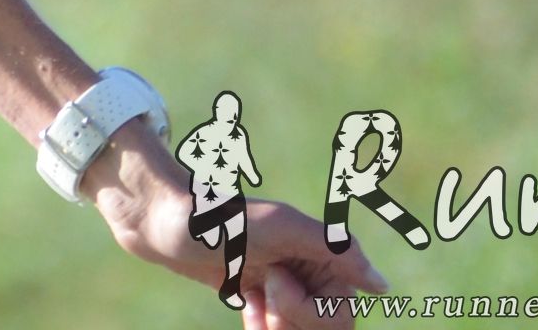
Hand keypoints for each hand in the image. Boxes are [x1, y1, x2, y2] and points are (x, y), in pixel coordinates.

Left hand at [95, 129, 387, 326]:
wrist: (156, 218)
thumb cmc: (215, 218)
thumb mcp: (278, 228)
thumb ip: (334, 249)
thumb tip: (382, 286)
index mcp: (318, 249)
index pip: (342, 311)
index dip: (310, 312)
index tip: (273, 283)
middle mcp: (304, 264)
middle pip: (324, 324)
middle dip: (292, 321)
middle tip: (262, 296)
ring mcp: (279, 277)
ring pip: (298, 327)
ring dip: (277, 326)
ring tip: (252, 308)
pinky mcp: (253, 287)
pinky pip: (274, 325)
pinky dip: (262, 325)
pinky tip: (244, 309)